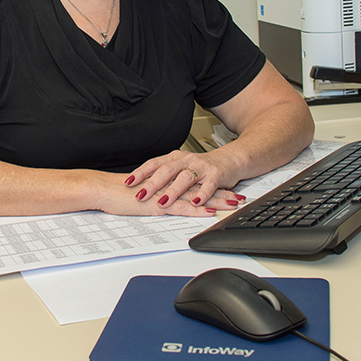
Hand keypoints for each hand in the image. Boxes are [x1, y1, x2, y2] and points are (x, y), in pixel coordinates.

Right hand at [89, 169, 238, 217]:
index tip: (229, 189)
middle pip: (201, 188)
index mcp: (167, 182)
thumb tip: (164, 200)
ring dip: (216, 200)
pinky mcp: (158, 205)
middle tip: (240, 196)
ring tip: (233, 203)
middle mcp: (169, 186)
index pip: (195, 183)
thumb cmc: (119, 194)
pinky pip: (182, 207)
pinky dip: (197, 209)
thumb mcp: (143, 195)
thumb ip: (157, 195)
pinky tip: (210, 212)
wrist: (104, 191)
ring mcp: (165, 195)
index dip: (213, 187)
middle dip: (222, 192)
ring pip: (196, 197)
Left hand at [123, 150, 246, 210]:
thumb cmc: (204, 166)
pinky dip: (202, 194)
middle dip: (152, 183)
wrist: (231, 159)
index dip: (141, 172)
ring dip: (173, 191)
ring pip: (185, 178)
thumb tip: (143, 185)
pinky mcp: (216, 175)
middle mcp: (187, 160)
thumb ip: (166, 175)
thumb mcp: (182, 167)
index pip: (154, 163)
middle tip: (140, 194)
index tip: (128, 182)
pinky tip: (196, 202)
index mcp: (176, 158)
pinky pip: (209, 185)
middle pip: (167, 170)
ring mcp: (202, 167)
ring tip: (163, 201)